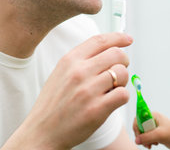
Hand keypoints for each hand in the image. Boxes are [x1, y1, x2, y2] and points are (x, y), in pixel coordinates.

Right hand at [2, 32, 132, 149]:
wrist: (42, 131)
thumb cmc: (53, 104)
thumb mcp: (60, 73)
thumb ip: (81, 60)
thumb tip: (106, 50)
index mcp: (70, 60)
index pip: (100, 40)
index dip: (118, 38)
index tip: (127, 40)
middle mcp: (79, 72)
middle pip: (116, 54)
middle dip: (124, 61)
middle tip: (120, 71)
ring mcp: (88, 90)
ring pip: (122, 73)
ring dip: (123, 81)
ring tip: (113, 89)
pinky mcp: (97, 109)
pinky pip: (123, 94)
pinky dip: (122, 97)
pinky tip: (112, 101)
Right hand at [133, 111, 169, 149]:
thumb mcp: (159, 135)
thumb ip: (147, 137)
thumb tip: (136, 140)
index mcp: (152, 115)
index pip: (138, 118)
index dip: (137, 126)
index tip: (139, 134)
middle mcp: (152, 120)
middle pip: (139, 126)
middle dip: (140, 135)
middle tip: (144, 142)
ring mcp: (153, 127)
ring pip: (142, 133)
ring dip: (144, 140)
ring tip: (150, 145)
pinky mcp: (155, 133)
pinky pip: (147, 137)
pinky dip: (148, 142)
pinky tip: (153, 144)